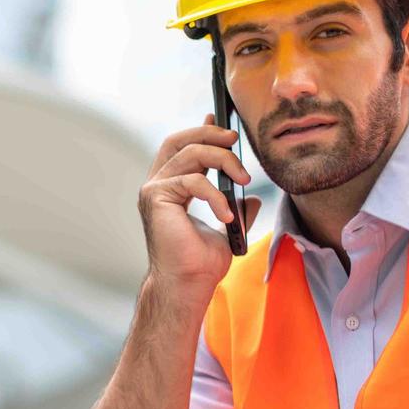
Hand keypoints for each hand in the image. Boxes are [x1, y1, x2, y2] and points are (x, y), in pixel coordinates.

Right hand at [139, 115, 262, 291]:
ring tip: (243, 180)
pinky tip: (226, 215)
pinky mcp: (156, 198)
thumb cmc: (200, 264)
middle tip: (235, 139)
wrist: (187, 286)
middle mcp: (157, 186)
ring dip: (223, 161)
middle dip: (210, 134)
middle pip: (180, 141)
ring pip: (191, 154)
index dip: (200, 131)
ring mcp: (153, 190)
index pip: (181, 148)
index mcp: (170, 189)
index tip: (221, 123)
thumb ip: (237, 209)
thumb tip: (255, 198)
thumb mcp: (228, 229)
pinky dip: (216, 195)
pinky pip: (193, 181)